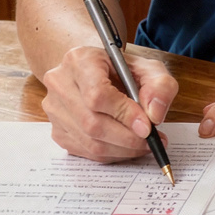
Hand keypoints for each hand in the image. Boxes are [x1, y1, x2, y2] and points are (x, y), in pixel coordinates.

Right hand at [40, 44, 179, 161]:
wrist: (91, 71)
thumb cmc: (119, 68)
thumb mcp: (147, 67)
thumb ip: (160, 86)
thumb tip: (154, 115)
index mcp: (80, 60)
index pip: (97, 94)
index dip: (124, 114)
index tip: (147, 126)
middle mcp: (60, 83)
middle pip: (92, 122)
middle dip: (127, 138)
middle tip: (152, 140)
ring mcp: (54, 109)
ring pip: (89, 142)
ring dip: (122, 149)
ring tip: (144, 145)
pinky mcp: (56, 130)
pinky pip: (86, 151)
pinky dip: (111, 154)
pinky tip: (126, 147)